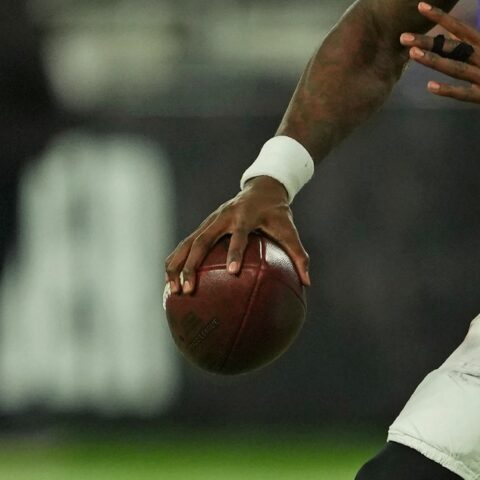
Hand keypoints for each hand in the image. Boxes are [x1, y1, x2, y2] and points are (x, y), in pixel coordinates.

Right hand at [166, 176, 309, 293]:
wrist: (261, 189)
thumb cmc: (277, 213)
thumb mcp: (289, 230)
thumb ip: (298, 255)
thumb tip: (307, 283)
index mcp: (244, 218)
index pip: (238, 236)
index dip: (235, 252)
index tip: (233, 272)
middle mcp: (221, 219)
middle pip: (201, 242)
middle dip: (192, 266)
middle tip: (189, 290)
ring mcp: (208, 222)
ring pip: (186, 244)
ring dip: (177, 267)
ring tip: (173, 291)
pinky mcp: (202, 227)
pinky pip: (184, 245)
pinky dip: (176, 262)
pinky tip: (172, 283)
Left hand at [403, 1, 479, 124]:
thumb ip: (473, 46)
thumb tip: (450, 34)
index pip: (461, 28)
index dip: (441, 17)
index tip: (422, 6)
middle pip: (454, 48)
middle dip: (429, 42)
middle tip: (405, 36)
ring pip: (456, 68)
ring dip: (434, 61)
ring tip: (414, 54)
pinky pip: (464, 93)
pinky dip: (448, 90)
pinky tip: (431, 87)